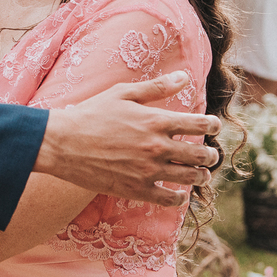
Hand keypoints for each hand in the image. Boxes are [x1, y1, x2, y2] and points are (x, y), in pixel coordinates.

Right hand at [35, 72, 220, 207]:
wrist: (62, 143)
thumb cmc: (91, 114)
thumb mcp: (123, 93)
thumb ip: (156, 87)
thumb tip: (184, 77)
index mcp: (157, 121)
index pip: (199, 124)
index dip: (213, 125)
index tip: (214, 127)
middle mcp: (157, 147)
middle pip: (200, 154)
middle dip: (210, 155)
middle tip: (210, 155)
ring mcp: (148, 171)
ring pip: (190, 177)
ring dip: (201, 176)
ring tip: (201, 174)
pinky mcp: (136, 189)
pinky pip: (169, 199)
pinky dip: (180, 198)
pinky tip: (180, 194)